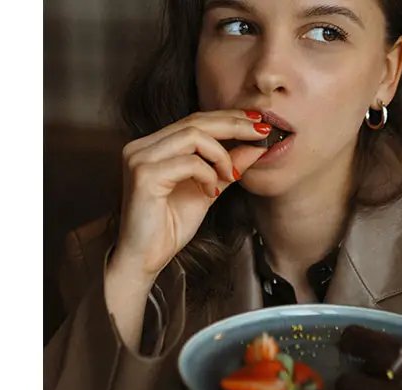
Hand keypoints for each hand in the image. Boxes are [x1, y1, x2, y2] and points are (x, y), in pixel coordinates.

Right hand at [112, 109, 269, 279]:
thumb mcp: (208, 190)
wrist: (145, 259)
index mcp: (153, 146)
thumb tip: (256, 146)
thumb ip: (227, 166)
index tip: (257, 121)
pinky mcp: (144, 175)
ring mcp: (140, 158)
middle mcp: (142, 147)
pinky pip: (189, 162)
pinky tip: (211, 192)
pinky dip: (208, 174)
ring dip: (221, 154)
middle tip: (261, 131)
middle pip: (195, 121)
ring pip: (193, 135)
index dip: (228, 118)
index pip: (194, 121)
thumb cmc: (168, 228)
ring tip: (230, 175)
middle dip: (234, 124)